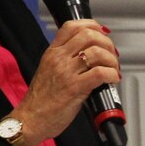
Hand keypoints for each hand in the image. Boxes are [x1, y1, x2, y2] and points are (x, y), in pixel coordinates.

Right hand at [9, 20, 120, 145]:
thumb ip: (65, 59)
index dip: (92, 25)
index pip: (71, 26)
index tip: (102, 33)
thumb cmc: (41, 100)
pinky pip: (99, 73)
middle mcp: (59, 58)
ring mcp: (66, 72)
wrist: (30, 119)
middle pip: (88, 35)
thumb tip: (89, 55)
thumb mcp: (48, 70)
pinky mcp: (74, 88)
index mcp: (52, 52)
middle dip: (107, 43)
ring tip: (113, 69)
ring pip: (97, 53)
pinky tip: (113, 79)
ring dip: (112, 60)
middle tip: (112, 55)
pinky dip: (112, 74)